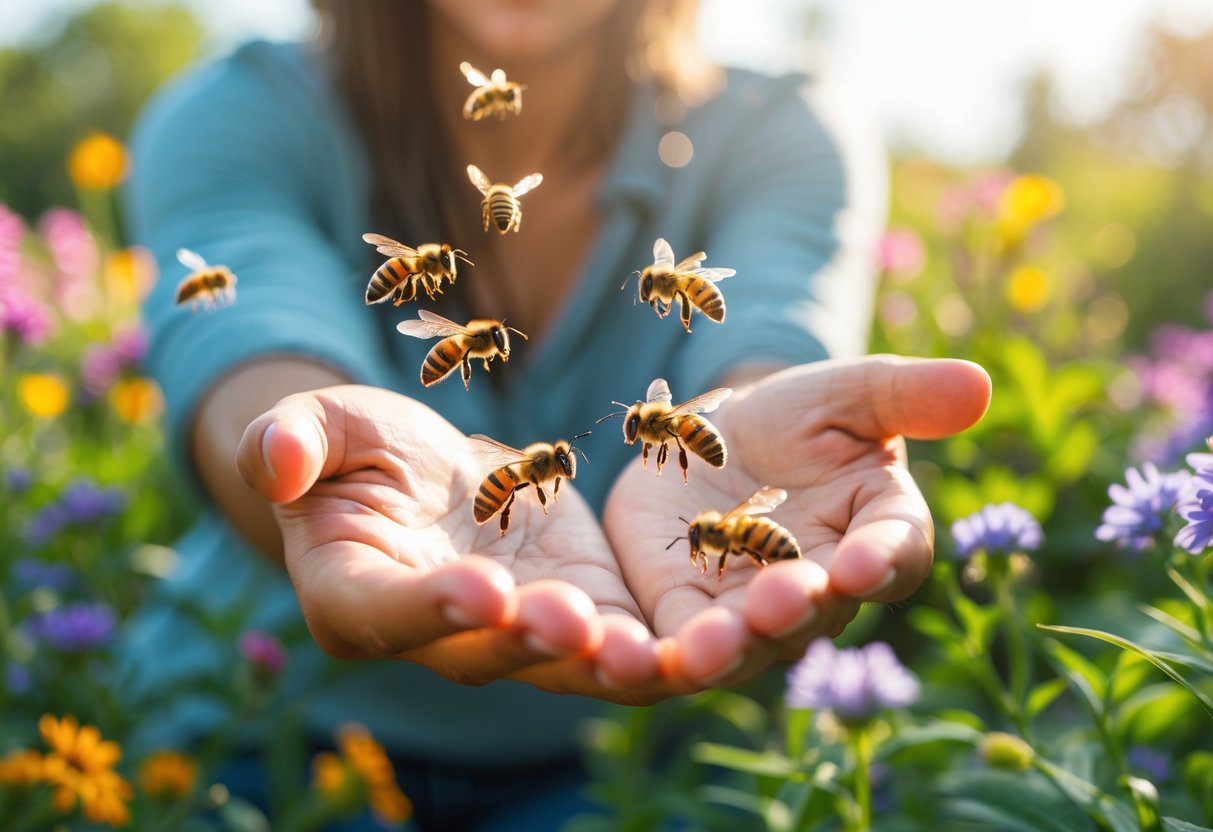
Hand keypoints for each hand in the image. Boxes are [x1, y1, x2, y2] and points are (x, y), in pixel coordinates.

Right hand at [236, 385, 691, 703]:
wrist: (429, 480)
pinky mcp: (587, 613)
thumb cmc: (360, 452)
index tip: (479, 589)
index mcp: (359, 597)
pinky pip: (633, 640)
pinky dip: (677, 644)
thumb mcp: (324, 429)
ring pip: (573, 668)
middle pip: (492, 655)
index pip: (388, 611)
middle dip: (538, 643)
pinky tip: (728, 627)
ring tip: (670, 653)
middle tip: (579, 626)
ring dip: (621, 666)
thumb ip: (291, 440)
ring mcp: (521, 637)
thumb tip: (272, 460)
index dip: (430, 607)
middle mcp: (444, 640)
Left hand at [603, 356, 991, 685]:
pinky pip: (680, 642)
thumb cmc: (797, 415)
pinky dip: (665, 655)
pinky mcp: (686, 610)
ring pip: (749, 642)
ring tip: (710, 645)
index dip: (884, 560)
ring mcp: (752, 608)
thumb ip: (903, 394)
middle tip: (780, 598)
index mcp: (875, 531)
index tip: (864, 562)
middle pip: (819, 610)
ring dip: (731, 647)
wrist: (717, 432)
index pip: (894, 553)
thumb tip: (978, 384)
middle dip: (798, 607)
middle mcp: (822, 584)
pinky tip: (640, 657)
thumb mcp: (844, 392)